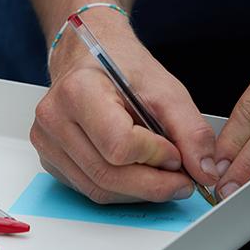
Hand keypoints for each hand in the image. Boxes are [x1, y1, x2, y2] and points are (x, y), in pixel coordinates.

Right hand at [32, 12, 218, 202]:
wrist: (89, 57)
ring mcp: (46, 141)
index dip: (156, 156)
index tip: (175, 153)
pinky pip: (88, 189)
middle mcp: (54, 118)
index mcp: (78, 92)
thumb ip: (191, 131)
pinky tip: (136, 174)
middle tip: (182, 180)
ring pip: (98, 189)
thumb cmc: (122, 68)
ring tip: (162, 177)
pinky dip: (120, 190)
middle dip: (153, 184)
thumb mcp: (167, 90)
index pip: (119, 146)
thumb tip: (204, 171)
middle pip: (107, 174)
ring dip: (139, 192)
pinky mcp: (48, 158)